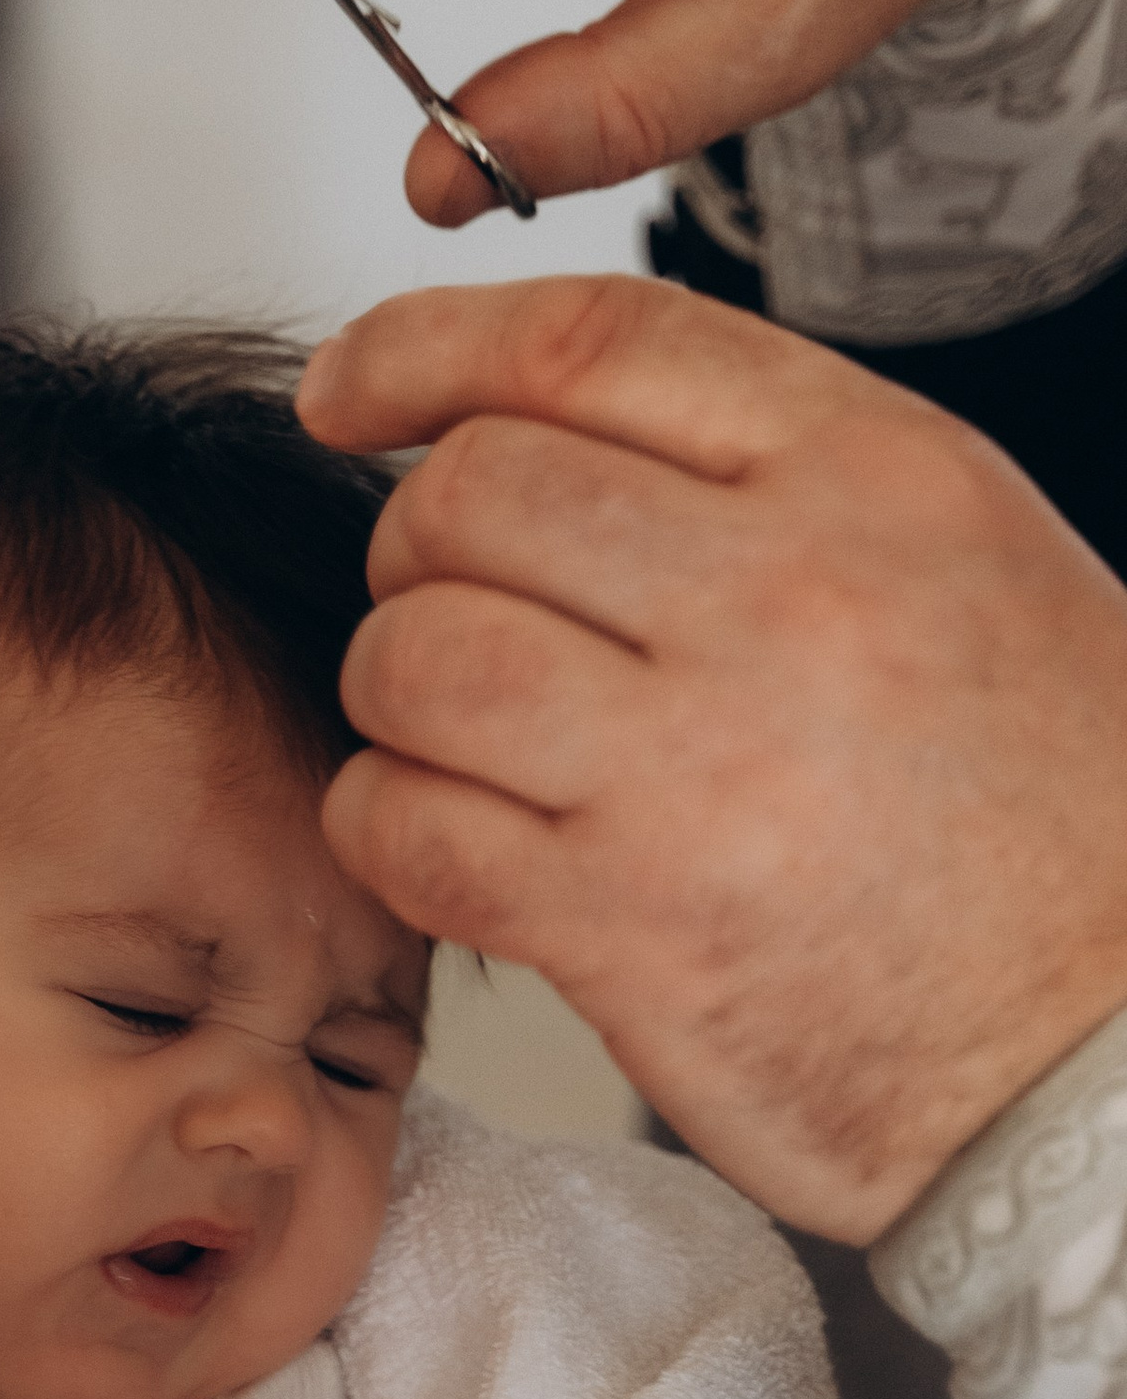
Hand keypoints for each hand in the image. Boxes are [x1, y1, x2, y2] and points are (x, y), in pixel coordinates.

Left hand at [293, 272, 1126, 1238]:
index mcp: (876, 476)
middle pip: (467, 494)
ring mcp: (697, 762)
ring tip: (463, 747)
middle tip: (452, 622)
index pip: (585, 341)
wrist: (1108, 1056)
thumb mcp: (970, 572)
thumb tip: (558, 438)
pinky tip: (448, 847)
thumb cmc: (1051, 834)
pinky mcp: (625, 925)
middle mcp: (784, 594)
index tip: (347, 391)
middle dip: (413, 557)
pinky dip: (388, 828)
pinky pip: (406, 825)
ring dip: (397, 700)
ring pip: (414, 656)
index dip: (421, 350)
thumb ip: (780, 485)